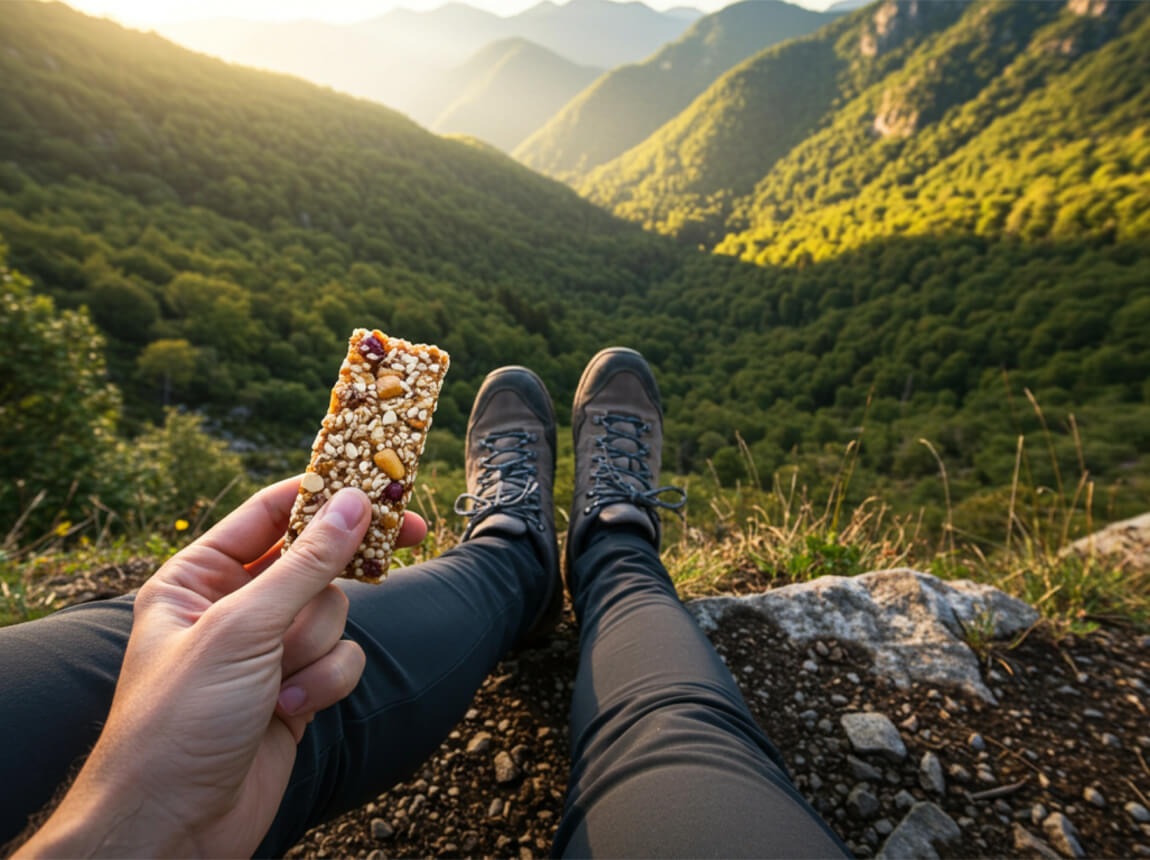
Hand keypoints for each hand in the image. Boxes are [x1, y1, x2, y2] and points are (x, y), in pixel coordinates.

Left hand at [18, 478, 426, 857]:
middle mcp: (234, 607)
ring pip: (334, 614)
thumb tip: (356, 503)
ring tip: (281, 682)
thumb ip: (306, 565)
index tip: (379, 480)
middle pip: (316, 561)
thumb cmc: (179, 721)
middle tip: (412, 534)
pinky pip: (341, 660)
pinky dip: (325, 684)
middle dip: (341, 573)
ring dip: (317, 648)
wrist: (174, 826)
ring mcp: (268, 650)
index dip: (324, 493)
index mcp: (199, 577)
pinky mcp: (297, 689)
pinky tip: (288, 712)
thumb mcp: (241, 629)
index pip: (269, 514)